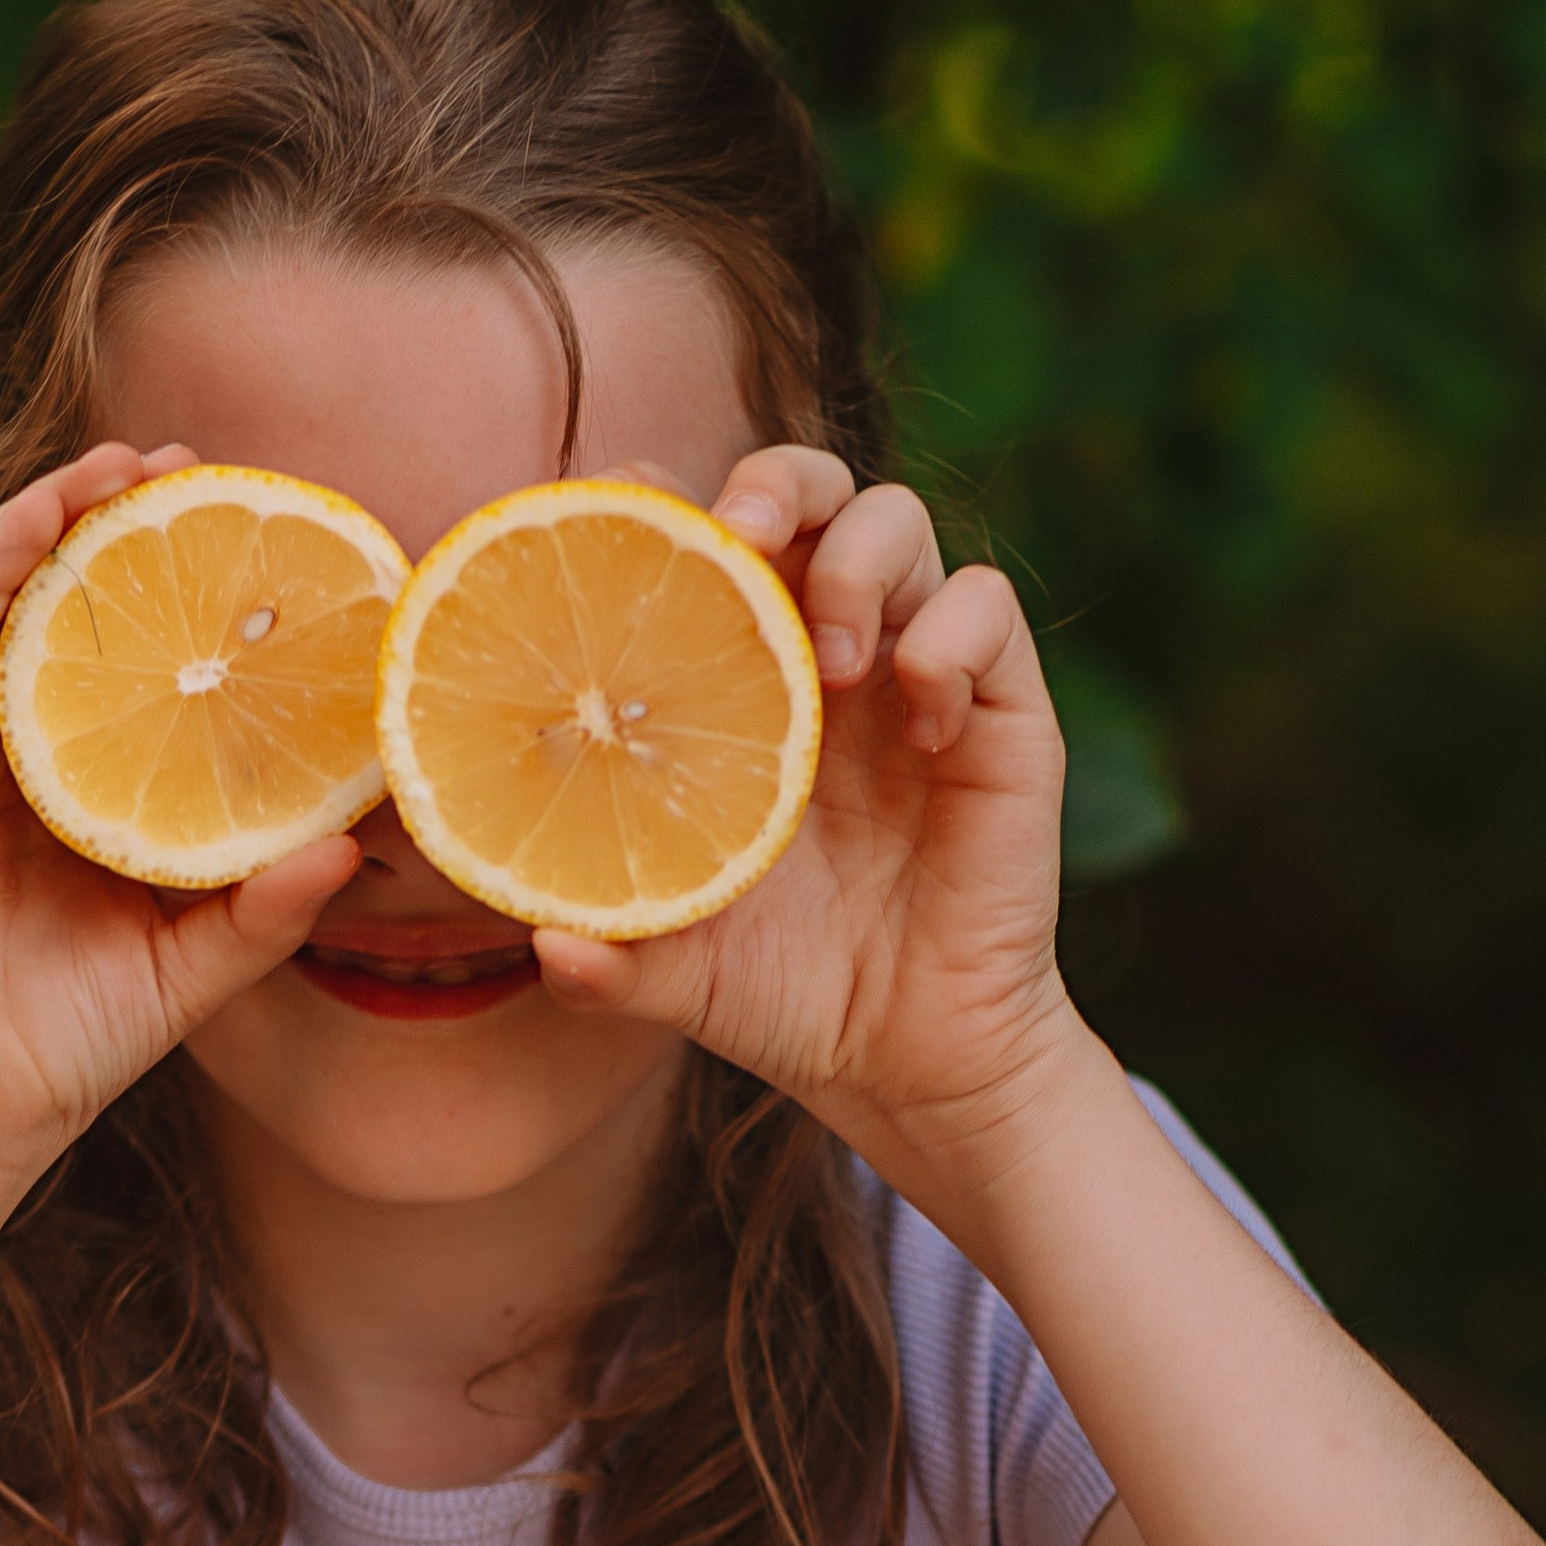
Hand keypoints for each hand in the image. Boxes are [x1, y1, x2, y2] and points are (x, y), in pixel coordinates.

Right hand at [0, 446, 358, 1248]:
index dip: (186, 599)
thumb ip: (263, 913)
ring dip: (60, 515)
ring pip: (2, 598)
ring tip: (132, 462)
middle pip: (67, 613)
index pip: (133, 669)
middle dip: (125, 528)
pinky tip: (48, 512)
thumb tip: (356, 850)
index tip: (263, 543)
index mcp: (80, 798)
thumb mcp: (187, 975)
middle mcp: (12, 760)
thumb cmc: (59, 1055)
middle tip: (204, 466)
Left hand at [536, 447, 1095, 1213]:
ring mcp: (914, 674)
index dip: (665, 503)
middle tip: (738, 541)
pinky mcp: (1002, 712)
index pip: (705, 541)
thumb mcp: (675, 974)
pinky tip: (921, 722)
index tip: (616, 518)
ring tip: (833, 669)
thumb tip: (543, 942)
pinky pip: (989, 613)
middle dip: (774, 483)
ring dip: (860, 563)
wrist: (904, 1061)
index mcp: (737, 681)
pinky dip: (952, 641)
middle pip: (810, 490)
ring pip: (902, 521)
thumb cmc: (781, 992)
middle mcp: (826, 654)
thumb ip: (606, 957)